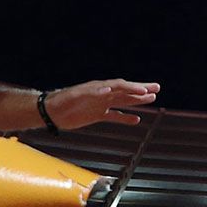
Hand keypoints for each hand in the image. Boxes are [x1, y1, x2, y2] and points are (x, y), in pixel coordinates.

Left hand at [40, 78, 158, 130]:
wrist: (50, 112)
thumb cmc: (61, 102)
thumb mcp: (76, 97)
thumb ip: (92, 94)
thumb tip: (107, 90)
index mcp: (98, 88)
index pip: (119, 86)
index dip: (133, 88)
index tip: (145, 91)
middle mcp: (102, 94)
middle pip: (125, 90)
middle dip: (141, 89)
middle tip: (157, 88)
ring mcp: (100, 104)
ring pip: (123, 101)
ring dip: (137, 100)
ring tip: (152, 98)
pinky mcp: (96, 114)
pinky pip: (114, 115)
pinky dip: (125, 117)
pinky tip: (135, 120)